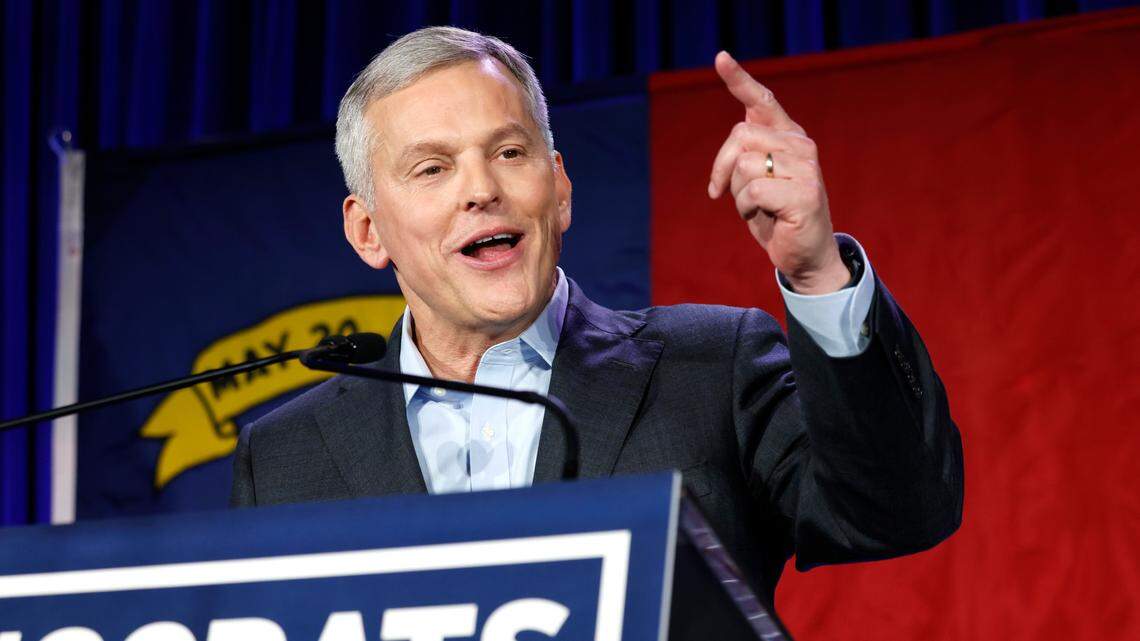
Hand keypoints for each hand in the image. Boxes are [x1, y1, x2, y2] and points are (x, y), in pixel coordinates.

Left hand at [707, 51, 848, 294]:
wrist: (804, 255)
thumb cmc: (775, 217)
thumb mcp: (756, 180)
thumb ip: (748, 155)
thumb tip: (732, 149)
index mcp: (788, 136)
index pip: (761, 100)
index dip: (739, 79)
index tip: (720, 57)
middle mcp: (800, 145)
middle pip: (740, 135)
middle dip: (721, 167)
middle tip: (721, 192)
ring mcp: (806, 168)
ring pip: (744, 165)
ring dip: (738, 195)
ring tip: (756, 208)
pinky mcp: (805, 193)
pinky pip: (752, 191)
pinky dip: (747, 209)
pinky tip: (765, 218)